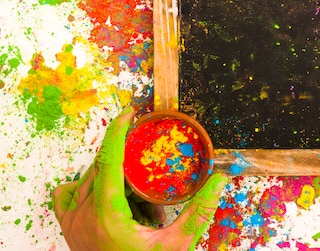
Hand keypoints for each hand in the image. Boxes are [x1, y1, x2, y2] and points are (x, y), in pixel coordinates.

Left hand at [53, 107, 227, 250]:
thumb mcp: (177, 245)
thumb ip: (199, 212)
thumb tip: (220, 179)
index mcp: (107, 216)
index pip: (109, 161)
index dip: (118, 133)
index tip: (129, 114)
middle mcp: (84, 216)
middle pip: (102, 169)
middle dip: (129, 167)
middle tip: (152, 185)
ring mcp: (73, 223)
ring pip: (87, 179)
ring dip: (113, 177)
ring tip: (137, 201)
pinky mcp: (69, 230)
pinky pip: (67, 194)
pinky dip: (84, 185)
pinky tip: (104, 193)